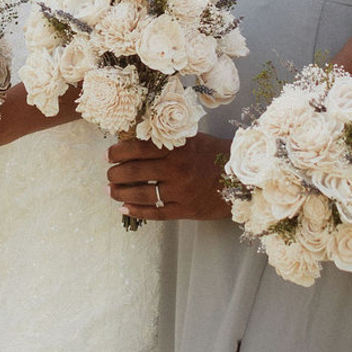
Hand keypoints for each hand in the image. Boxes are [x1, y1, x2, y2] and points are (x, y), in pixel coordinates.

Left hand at [106, 133, 232, 221]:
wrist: (243, 178)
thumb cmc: (217, 154)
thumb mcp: (193, 139)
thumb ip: (168, 139)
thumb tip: (135, 138)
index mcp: (177, 147)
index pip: (138, 147)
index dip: (118, 152)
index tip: (108, 155)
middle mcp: (177, 168)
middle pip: (135, 171)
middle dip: (115, 174)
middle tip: (108, 175)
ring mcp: (181, 191)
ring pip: (142, 193)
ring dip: (121, 193)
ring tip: (110, 192)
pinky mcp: (186, 210)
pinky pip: (155, 212)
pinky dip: (137, 211)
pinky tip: (124, 208)